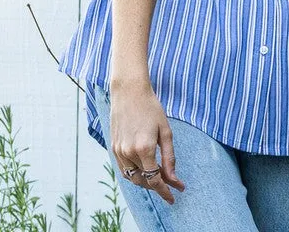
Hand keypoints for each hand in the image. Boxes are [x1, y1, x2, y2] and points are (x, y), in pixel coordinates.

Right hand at [109, 81, 184, 201]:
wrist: (129, 92)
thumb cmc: (151, 108)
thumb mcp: (166, 131)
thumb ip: (169, 157)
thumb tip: (173, 178)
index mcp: (144, 148)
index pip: (154, 180)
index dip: (165, 191)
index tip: (174, 197)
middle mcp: (129, 153)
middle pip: (143, 181)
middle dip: (157, 186)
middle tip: (172, 183)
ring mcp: (119, 151)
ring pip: (132, 177)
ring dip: (146, 181)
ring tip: (159, 176)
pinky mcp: (113, 148)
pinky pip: (124, 169)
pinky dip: (135, 173)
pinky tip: (145, 169)